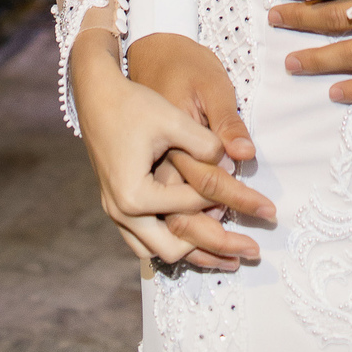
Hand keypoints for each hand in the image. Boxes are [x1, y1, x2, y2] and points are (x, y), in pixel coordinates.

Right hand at [70, 29, 273, 266]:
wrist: (96, 94)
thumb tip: (237, 161)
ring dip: (190, 253)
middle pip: (173, 249)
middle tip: (249, 252)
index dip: (226, 201)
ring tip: (226, 257)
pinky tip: (194, 236)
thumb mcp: (172, 117)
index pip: (190, 205)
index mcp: (135, 194)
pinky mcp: (117, 205)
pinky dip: (170, 241)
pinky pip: (144, 239)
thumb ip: (204, 143)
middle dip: (214, 250)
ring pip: (155, 252)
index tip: (256, 204)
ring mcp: (116, 212)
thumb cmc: (133, 104)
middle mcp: (122, 211)